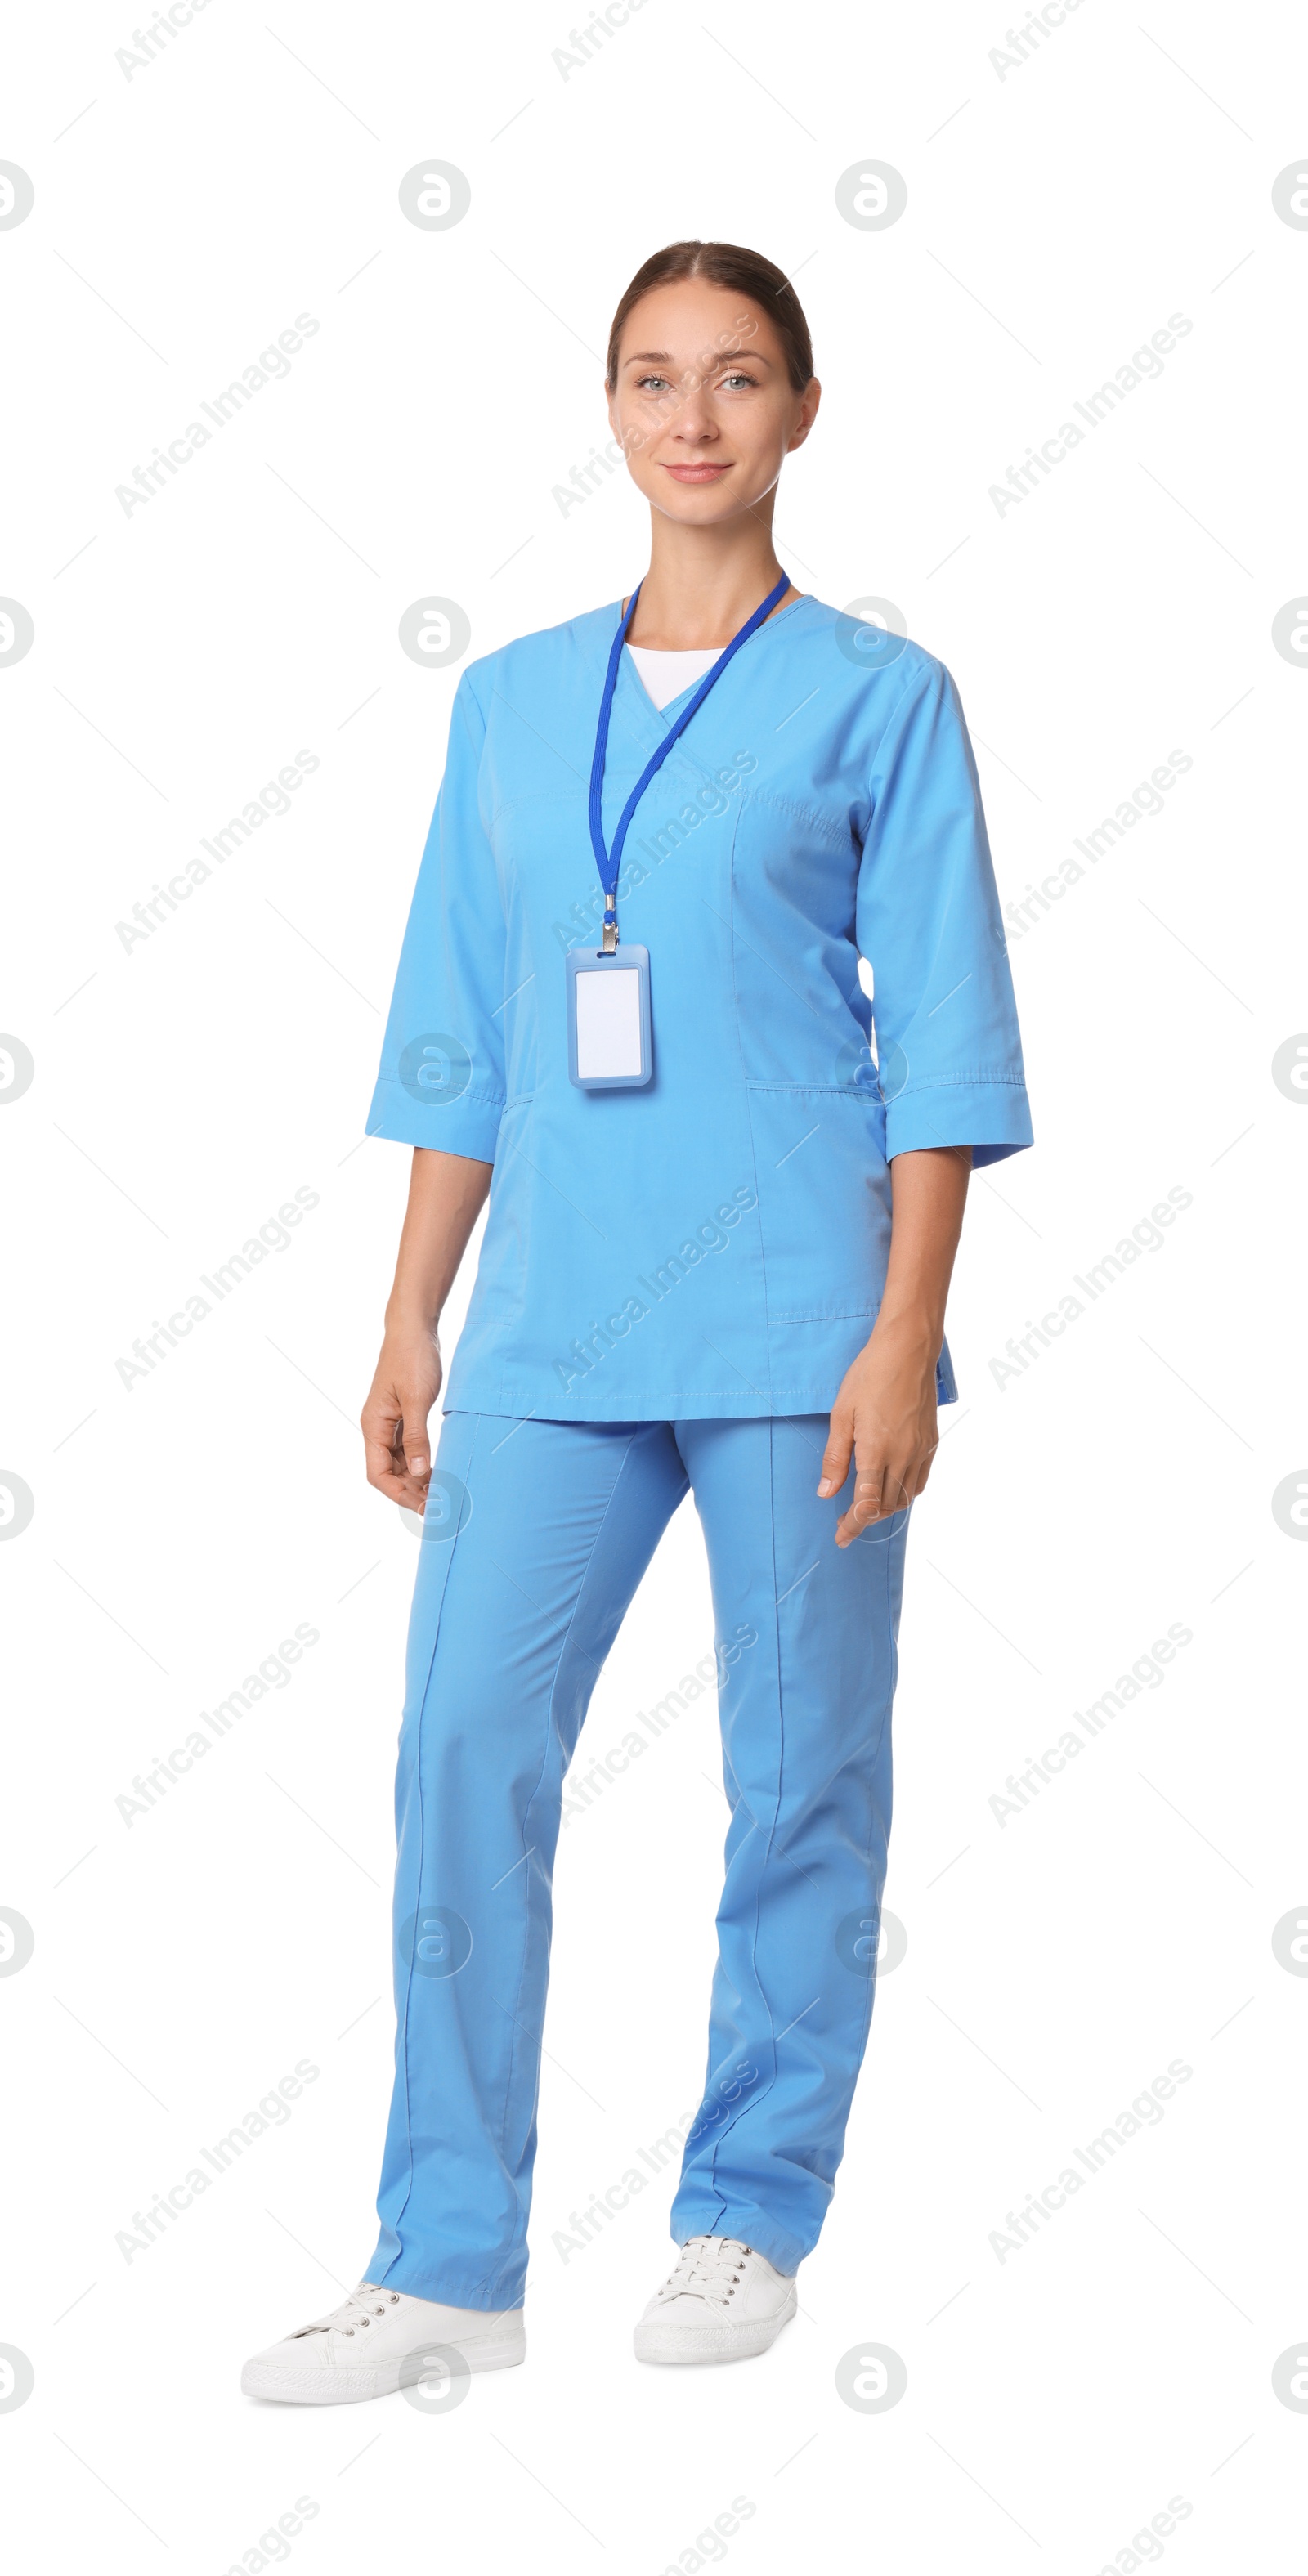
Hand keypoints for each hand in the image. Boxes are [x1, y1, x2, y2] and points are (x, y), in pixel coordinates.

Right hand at [361, 1319, 440, 1512]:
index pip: (378, 1473)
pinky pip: (409, 1449)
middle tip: (440, 1506)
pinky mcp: (404, 1416)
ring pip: (400, 1463)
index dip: (398, 1493)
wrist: (415, 1329)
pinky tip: (438, 1470)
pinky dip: (422, 1462)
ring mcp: (390, 1423)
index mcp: (374, 1425)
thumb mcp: (417, 1399)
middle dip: (411, 1491)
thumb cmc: (413, 1358)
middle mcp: (378, 1428)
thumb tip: (419, 1473)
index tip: (424, 1505)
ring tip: (442, 1493)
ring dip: (418, 1480)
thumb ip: (417, 1437)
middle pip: (389, 1473)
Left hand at [818, 1316, 940, 1546]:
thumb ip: (835, 1458)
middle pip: (886, 1506)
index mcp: (877, 1451)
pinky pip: (920, 1481)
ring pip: (906, 1497)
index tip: (841, 1537)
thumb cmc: (870, 1376)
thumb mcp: (841, 1415)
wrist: (908, 1350)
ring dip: (885, 1508)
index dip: (853, 1525)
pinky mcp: (931, 1442)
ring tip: (866, 1506)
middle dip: (865, 1520)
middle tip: (845, 1521)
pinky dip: (905, 1493)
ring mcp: (920, 1450)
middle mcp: (903, 1456)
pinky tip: (892, 1487)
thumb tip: (826, 1493)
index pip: (866, 1504)